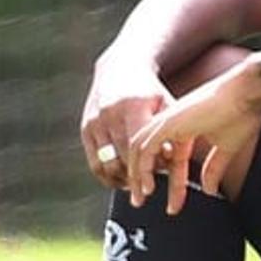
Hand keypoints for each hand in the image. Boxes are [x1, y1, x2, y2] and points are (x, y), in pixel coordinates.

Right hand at [79, 45, 172, 188]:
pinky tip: (120, 182)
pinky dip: (107, 177)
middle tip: (147, 191)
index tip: (152, 187)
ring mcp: (95, 121)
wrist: (120, 69)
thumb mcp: (165, 104)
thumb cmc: (151, 92)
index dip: (144, 168)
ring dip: (120, 180)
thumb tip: (174, 161)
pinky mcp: (86, 129)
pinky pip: (94, 162)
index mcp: (133, 105)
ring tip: (135, 187)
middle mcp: (110, 113)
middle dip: (134, 178)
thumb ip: (170, 130)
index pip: (137, 145)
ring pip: (106, 163)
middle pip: (121, 157)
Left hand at [125, 69, 260, 214]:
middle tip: (139, 201)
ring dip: (136, 174)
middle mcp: (172, 124)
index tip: (173, 206)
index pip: (171, 161)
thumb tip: (209, 190)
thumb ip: (214, 169)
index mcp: (185, 129)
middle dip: (142, 178)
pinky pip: (145, 146)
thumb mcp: (226, 149)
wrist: (247, 93)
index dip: (173, 185)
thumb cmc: (242, 115)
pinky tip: (145, 184)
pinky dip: (141, 166)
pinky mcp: (168, 122)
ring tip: (139, 197)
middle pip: (148, 154)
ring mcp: (168, 122)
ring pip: (140, 150)